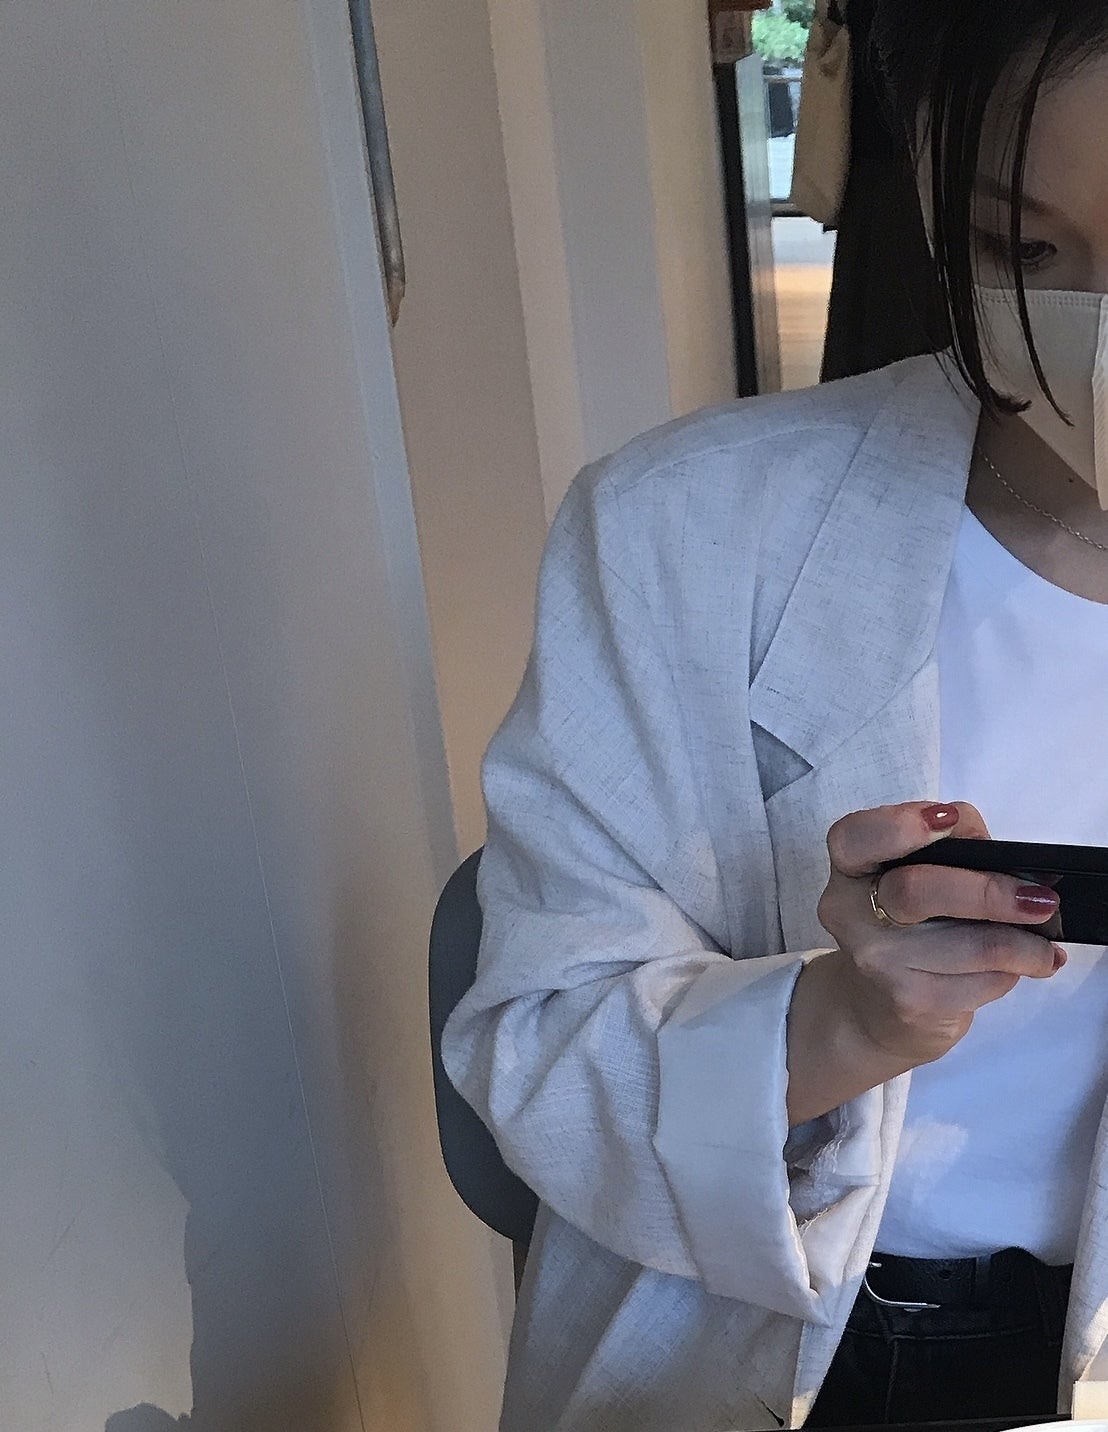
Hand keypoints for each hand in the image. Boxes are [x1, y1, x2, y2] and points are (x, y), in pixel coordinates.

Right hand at [786, 801, 1064, 1124]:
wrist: (876, 1005)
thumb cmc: (910, 924)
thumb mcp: (920, 872)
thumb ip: (954, 846)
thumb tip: (1011, 859)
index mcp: (852, 867)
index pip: (855, 838)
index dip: (900, 825)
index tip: (949, 818)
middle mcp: (851, 913)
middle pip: (915, 892)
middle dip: (988, 892)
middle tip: (1040, 899)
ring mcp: (878, 962)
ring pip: (966, 947)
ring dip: (1023, 945)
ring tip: (1045, 945)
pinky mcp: (910, 1002)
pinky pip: (978, 984)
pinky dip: (1012, 973)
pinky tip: (1023, 966)